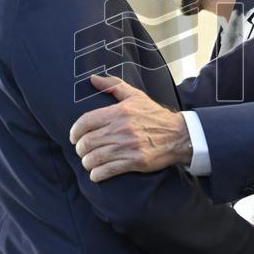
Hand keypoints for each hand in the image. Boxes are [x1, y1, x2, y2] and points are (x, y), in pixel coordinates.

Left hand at [70, 75, 192, 181]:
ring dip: (87, 162)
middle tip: (82, 150)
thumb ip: (113, 86)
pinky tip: (96, 173)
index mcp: (119, 112)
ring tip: (88, 161)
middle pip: (87, 142)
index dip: (75, 131)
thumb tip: (92, 79)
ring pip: (94, 158)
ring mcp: (128, 146)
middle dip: (80, 149)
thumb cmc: (154, 115)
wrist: (179, 135)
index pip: (86, 121)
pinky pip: (107, 170)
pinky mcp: (134, 162)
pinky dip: (97, 174)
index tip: (74, 137)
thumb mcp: (136, 96)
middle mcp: (121, 129)